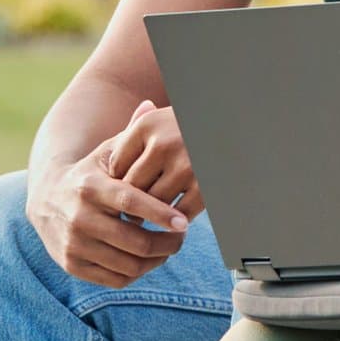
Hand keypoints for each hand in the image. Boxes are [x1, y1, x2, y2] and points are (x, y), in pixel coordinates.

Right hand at [28, 104, 196, 289]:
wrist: (46, 200)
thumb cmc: (90, 174)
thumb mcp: (107, 153)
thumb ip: (131, 133)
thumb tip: (150, 105)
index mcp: (89, 186)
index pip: (131, 203)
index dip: (160, 214)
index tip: (185, 223)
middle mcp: (78, 217)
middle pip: (135, 241)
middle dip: (167, 243)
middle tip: (181, 237)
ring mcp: (73, 244)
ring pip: (129, 265)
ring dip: (156, 260)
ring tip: (168, 247)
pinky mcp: (71, 264)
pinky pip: (116, 278)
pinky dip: (137, 272)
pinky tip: (146, 259)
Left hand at [101, 99, 203, 221]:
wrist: (232, 124)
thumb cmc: (186, 126)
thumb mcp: (159, 122)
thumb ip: (131, 138)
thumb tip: (107, 172)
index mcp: (147, 126)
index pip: (116, 166)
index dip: (116, 183)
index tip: (120, 193)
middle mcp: (164, 144)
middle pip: (132, 187)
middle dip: (130, 203)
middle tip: (131, 214)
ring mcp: (186, 165)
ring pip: (154, 203)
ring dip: (152, 214)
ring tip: (152, 216)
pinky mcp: (206, 185)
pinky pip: (181, 212)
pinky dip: (177, 218)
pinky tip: (176, 216)